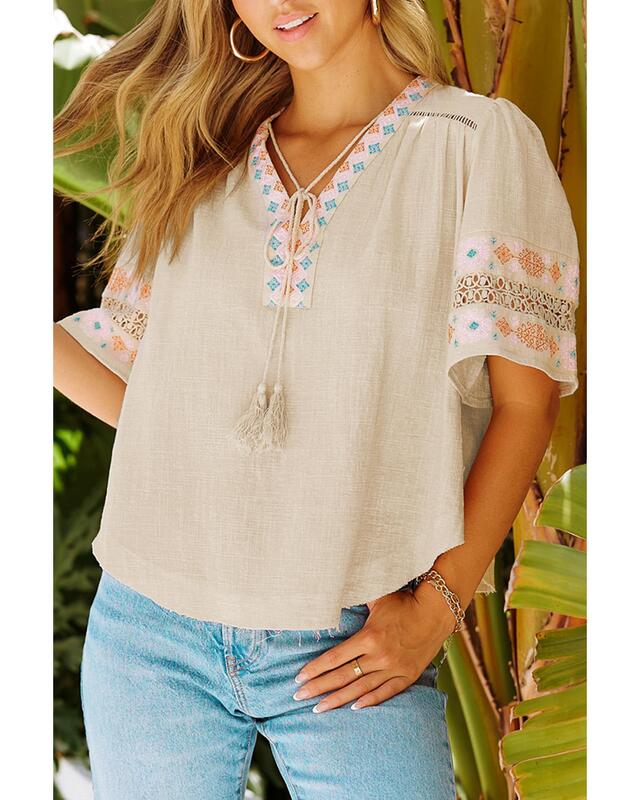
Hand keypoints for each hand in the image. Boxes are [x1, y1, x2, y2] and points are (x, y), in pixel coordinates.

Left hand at [291, 589, 455, 711]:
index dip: (316, 669)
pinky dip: (370, 701)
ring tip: (319, 709)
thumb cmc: (403, 601)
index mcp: (369, 636)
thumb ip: (354, 599)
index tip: (300, 677)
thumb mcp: (376, 597)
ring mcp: (394, 667)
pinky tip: (354, 707)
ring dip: (338, 700)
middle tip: (298, 697)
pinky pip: (386, 692)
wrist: (436, 611)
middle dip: (319, 688)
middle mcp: (380, 656)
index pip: (335, 658)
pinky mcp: (408, 675)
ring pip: (361, 689)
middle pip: (343, 676)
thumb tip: (331, 594)